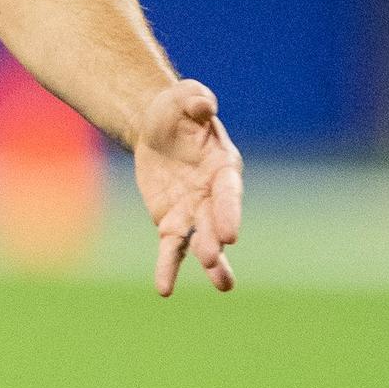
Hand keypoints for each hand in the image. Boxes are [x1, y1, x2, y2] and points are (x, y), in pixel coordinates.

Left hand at [133, 79, 242, 295]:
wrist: (157, 128)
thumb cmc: (176, 110)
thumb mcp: (183, 98)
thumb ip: (194, 100)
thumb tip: (203, 104)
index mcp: (223, 165)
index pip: (228, 191)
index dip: (229, 211)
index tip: (231, 233)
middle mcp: (213, 193)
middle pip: (216, 220)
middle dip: (216, 239)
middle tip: (214, 258)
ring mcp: (194, 211)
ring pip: (201, 240)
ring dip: (209, 260)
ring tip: (223, 285)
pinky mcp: (172, 222)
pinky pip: (172, 247)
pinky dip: (169, 267)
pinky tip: (165, 289)